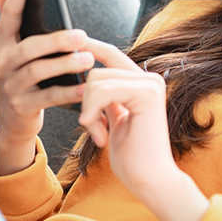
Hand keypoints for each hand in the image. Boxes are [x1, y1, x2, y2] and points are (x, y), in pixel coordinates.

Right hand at [0, 0, 94, 174]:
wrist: (14, 119)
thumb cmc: (23, 76)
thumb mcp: (14, 50)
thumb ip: (10, 22)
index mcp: (3, 43)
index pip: (9, 14)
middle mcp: (3, 62)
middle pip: (29, 47)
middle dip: (56, 39)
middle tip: (81, 35)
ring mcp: (10, 85)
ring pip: (38, 71)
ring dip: (65, 63)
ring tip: (88, 59)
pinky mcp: (22, 106)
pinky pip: (48, 97)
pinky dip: (69, 92)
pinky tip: (86, 87)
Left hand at [79, 39, 209, 220]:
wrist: (150, 180)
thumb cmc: (132, 156)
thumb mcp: (113, 119)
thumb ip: (106, 97)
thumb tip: (88, 77)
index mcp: (142, 83)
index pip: (111, 56)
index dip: (90, 47)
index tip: (70, 40)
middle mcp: (149, 79)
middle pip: (96, 70)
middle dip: (85, 100)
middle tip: (92, 127)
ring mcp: (150, 84)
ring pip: (96, 79)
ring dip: (89, 111)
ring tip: (100, 134)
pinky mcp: (147, 94)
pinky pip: (104, 91)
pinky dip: (93, 113)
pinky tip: (100, 135)